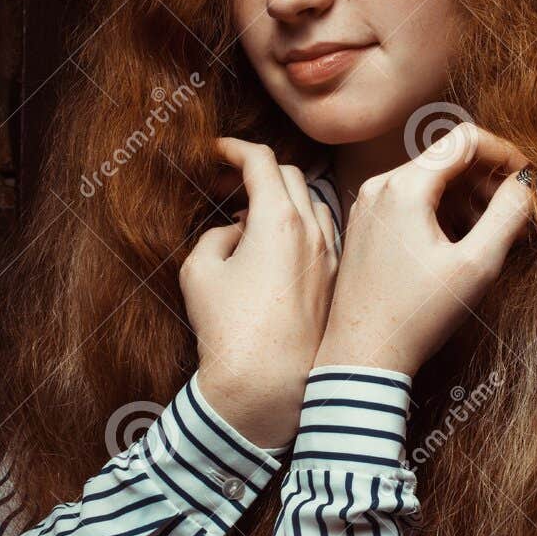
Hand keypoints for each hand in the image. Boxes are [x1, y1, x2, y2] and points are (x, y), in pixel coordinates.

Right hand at [179, 138, 338, 446]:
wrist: (268, 388)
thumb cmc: (228, 330)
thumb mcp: (200, 271)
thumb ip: (216, 235)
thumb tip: (236, 231)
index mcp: (278, 220)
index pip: (262, 160)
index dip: (236, 148)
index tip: (218, 150)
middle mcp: (313, 232)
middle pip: (292, 176)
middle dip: (259, 170)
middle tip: (230, 180)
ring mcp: (331, 258)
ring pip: (313, 205)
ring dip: (284, 199)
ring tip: (252, 217)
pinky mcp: (336, 284)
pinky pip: (323, 238)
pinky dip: (300, 229)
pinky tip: (277, 250)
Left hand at [313, 120, 536, 377]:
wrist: (362, 356)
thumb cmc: (418, 315)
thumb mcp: (476, 265)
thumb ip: (508, 214)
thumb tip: (525, 182)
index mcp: (403, 186)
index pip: (465, 140)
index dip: (505, 153)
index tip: (527, 182)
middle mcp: (378, 186)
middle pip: (446, 157)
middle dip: (487, 178)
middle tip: (517, 211)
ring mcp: (367, 206)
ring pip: (429, 179)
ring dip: (467, 195)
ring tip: (493, 231)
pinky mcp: (365, 227)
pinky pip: (410, 200)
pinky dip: (441, 210)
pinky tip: (460, 242)